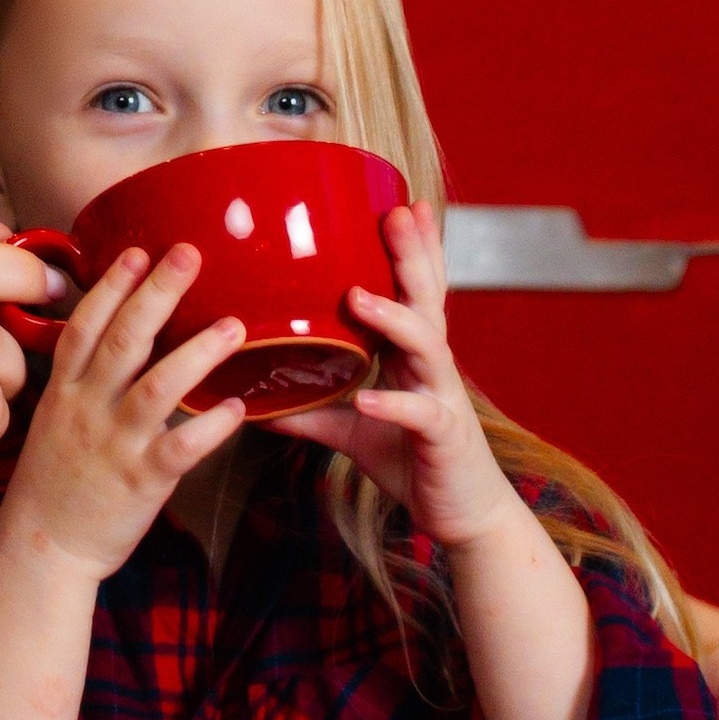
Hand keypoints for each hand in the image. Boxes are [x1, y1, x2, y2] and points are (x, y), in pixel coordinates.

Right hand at [0, 243, 247, 580]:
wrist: (42, 549)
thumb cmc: (51, 483)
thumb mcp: (51, 420)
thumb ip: (80, 381)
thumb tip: (113, 339)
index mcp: (63, 391)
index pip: (84, 327)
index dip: (111, 286)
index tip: (136, 252)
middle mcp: (87, 409)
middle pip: (124, 340)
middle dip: (157, 293)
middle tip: (190, 254)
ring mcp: (114, 444)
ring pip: (157, 387)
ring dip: (198, 352)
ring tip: (234, 325)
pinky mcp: (141, 481)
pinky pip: (181, 448)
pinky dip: (212, 427)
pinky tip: (239, 408)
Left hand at [274, 201, 514, 548]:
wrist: (461, 515)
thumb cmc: (413, 461)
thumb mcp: (353, 432)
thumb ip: (313, 412)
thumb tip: (257, 403)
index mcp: (413, 356)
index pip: (414, 291)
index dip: (411, 249)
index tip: (397, 203)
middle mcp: (433, 367)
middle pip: (426, 299)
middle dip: (413, 255)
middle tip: (396, 212)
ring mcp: (443, 398)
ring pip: (427, 346)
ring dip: (393, 319)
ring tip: (359, 297)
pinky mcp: (444, 437)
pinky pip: (420, 415)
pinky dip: (395, 405)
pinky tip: (370, 400)